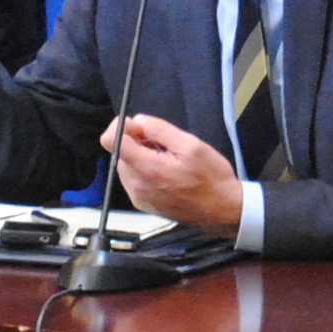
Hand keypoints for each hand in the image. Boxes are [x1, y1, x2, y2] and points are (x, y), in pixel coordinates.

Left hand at [104, 113, 242, 236]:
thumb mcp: (192, 145)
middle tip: (164, 143)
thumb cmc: (212, 177)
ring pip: (126, 164)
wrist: (223, 211)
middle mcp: (135, 185)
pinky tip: (166, 171)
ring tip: (168, 158)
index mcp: (146, 169)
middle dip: (136, 141)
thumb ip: (161, 130)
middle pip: (119, 151)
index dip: (122, 126)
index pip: (110, 140)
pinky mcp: (143, 204)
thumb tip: (139, 120)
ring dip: (141, 155)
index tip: (142, 126)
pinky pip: (133, 178)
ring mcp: (138, 197)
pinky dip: (144, 169)